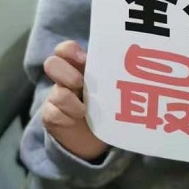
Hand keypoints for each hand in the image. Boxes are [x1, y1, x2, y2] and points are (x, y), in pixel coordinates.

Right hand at [41, 41, 107, 161]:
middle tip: (80, 83)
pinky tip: (74, 121)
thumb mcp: (113, 89)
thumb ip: (116, 77)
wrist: (97, 139)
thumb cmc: (109, 106)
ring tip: (84, 110)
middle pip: (51, 64)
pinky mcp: (51, 116)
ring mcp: (56, 97)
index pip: (66, 50)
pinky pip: (51, 113)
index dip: (70, 50)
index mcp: (80, 68)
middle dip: (66, 73)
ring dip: (69, 101)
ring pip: (54, 92)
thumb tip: (137, 69)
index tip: (84, 59)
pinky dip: (65, 118)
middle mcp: (65, 79)